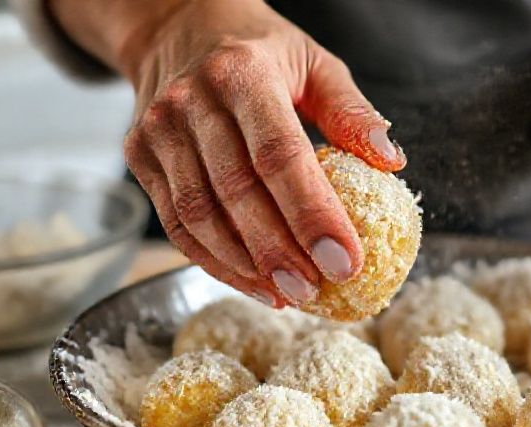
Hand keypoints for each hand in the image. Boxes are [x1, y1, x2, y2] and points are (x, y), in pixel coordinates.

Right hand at [58, 0, 405, 305]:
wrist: (175, 26)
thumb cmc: (258, 50)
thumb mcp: (314, 62)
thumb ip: (351, 112)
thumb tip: (392, 162)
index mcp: (244, 73)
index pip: (280, 155)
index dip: (313, 214)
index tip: (346, 261)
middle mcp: (193, 101)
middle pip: (236, 193)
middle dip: (279, 253)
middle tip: (316, 292)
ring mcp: (158, 130)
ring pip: (197, 216)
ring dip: (244, 266)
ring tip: (288, 296)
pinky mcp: (139, 156)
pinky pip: (175, 223)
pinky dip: (213, 261)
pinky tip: (252, 283)